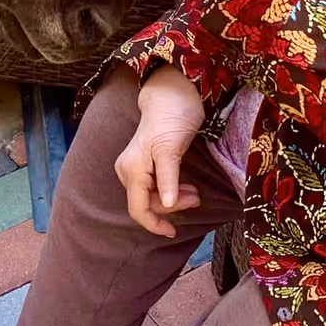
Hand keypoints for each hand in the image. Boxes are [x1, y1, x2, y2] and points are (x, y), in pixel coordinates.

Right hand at [115, 68, 205, 236]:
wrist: (172, 93)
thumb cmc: (172, 116)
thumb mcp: (172, 148)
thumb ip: (168, 178)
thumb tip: (168, 206)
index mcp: (132, 168)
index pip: (138, 208)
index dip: (154, 223)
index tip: (172, 232)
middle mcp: (128, 169)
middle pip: (147, 203)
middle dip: (171, 206)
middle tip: (196, 197)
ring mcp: (136, 166)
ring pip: (152, 196)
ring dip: (173, 199)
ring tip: (194, 193)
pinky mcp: (145, 163)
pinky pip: (155, 186)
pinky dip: (171, 190)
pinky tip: (185, 186)